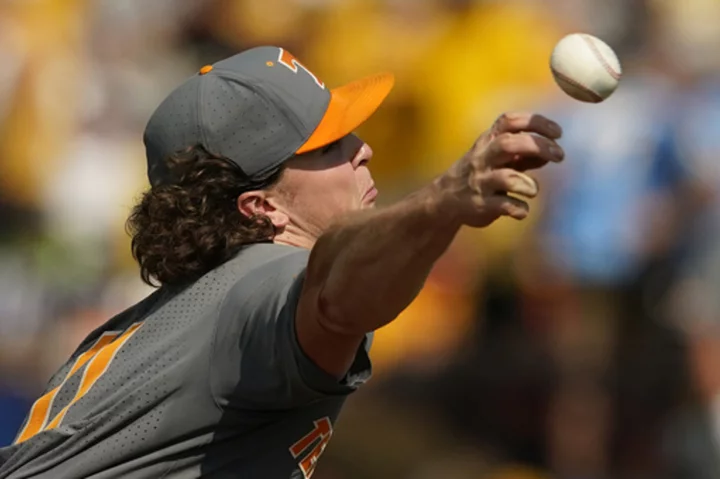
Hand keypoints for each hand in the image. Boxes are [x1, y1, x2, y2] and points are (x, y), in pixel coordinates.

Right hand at [436, 112, 563, 227]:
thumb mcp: (497, 157)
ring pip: (506, 177)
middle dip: (537, 146)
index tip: (558, 133)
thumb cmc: (480, 173)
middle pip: (509, 144)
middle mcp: (483, 158)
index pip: (510, 121)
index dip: (536, 122)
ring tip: (533, 190)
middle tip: (560, 156)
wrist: (444, 199)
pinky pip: (504, 206)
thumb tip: (551, 151)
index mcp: (487, 141)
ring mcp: (480, 182)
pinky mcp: (480, 205)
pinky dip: (518, 209)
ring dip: (528, 184)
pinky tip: (522, 211)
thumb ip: (523, 154)